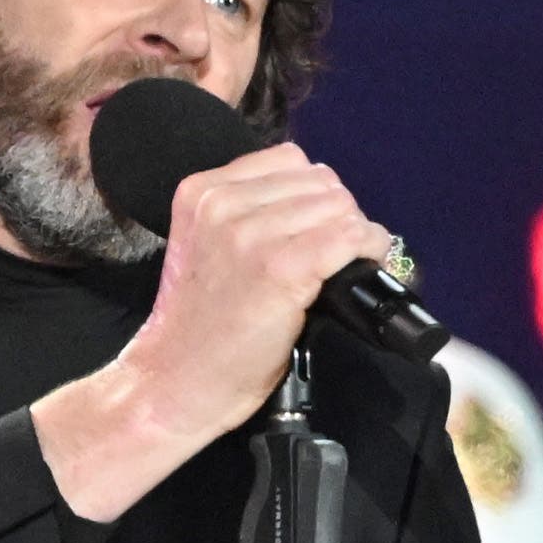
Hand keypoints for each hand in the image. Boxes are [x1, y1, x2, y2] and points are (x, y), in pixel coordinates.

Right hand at [35, 141, 399, 523]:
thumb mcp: (207, 246)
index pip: (289, 160)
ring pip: (340, 207)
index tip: (315, 228)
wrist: (174, 383)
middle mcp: (223, 203)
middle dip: (337, 215)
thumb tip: (320, 205)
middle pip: (320, 181)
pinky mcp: (281, 268)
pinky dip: (368, 250)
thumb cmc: (198, 327)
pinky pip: (350, 238)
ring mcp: (251, 234)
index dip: (313, 194)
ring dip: (355, 235)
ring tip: (343, 265)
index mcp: (202, 190)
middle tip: (333, 254)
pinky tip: (361, 268)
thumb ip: (247, 214)